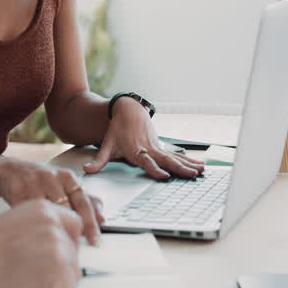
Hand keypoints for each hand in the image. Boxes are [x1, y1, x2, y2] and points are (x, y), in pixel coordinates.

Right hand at [0, 158, 103, 245]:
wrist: (10, 171)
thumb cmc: (41, 181)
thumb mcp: (64, 186)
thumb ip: (84, 200)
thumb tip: (102, 218)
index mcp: (67, 177)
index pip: (83, 203)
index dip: (91, 224)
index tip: (96, 242)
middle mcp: (52, 177)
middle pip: (66, 209)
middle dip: (70, 229)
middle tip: (72, 247)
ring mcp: (34, 183)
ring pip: (47, 212)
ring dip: (51, 228)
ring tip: (53, 241)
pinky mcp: (17, 191)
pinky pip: (29, 214)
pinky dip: (33, 225)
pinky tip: (35, 232)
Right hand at [0, 200, 83, 287]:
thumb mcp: (15, 223)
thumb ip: (39, 227)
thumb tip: (55, 243)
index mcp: (43, 208)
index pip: (74, 224)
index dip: (68, 242)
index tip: (60, 254)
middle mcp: (54, 223)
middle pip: (74, 250)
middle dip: (61, 264)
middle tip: (36, 271)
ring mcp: (58, 245)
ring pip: (73, 271)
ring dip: (56, 280)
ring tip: (29, 278)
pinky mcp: (58, 269)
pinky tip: (32, 287)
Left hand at [82, 97, 203, 180]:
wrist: (129, 111)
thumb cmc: (117, 130)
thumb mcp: (106, 145)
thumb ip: (98, 161)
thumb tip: (86, 171)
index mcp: (136, 151)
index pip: (147, 162)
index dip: (155, 169)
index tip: (164, 176)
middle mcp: (150, 149)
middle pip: (166, 160)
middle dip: (179, 168)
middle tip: (191, 175)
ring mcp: (158, 147)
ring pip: (175, 158)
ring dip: (189, 165)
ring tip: (202, 172)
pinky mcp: (162, 147)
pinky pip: (177, 156)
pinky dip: (190, 160)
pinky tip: (202, 165)